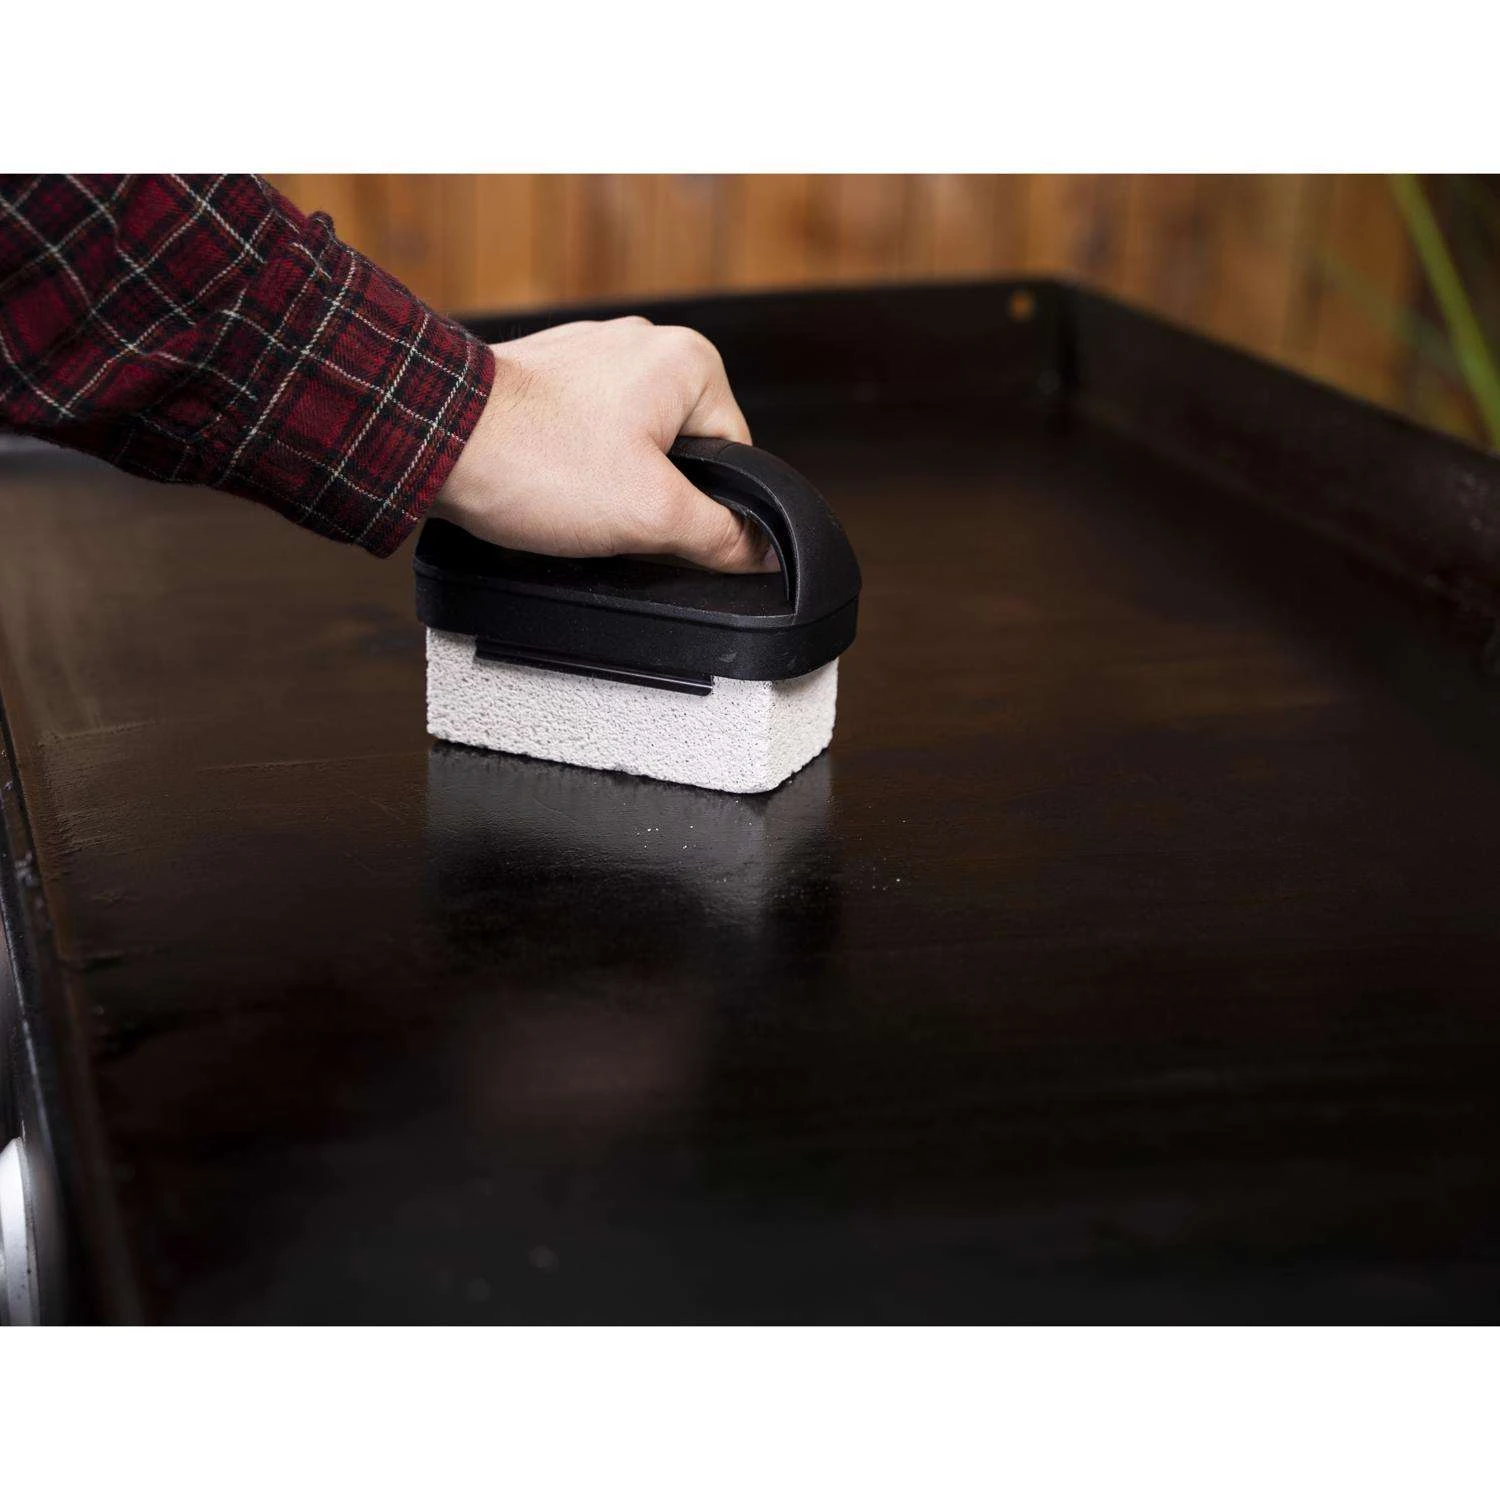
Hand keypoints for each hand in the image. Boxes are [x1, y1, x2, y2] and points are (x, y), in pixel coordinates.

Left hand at [430, 317, 776, 572]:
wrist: (434, 440)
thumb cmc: (535, 462)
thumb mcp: (652, 516)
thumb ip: (721, 536)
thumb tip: (760, 553)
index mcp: (688, 361)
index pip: (735, 456)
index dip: (707, 508)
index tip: (664, 524)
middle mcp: (641, 343)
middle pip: (684, 452)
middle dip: (651, 494)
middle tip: (609, 512)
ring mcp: (589, 354)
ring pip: (631, 446)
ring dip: (607, 482)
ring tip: (570, 495)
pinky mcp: (547, 375)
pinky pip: (584, 434)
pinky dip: (569, 465)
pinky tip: (546, 481)